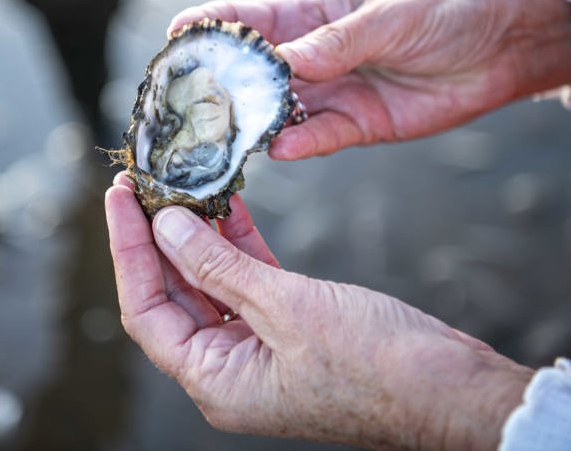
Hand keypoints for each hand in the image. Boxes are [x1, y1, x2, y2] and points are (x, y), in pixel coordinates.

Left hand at [105, 174, 532, 449]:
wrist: (452, 388)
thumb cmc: (379, 366)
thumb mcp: (286, 306)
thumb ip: (218, 265)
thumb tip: (166, 226)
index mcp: (216, 381)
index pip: (145, 309)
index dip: (127, 249)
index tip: (118, 197)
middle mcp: (228, 370)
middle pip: (171, 295)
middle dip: (155, 237)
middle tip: (141, 184)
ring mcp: (258, 350)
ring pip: (209, 284)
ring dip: (195, 235)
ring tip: (179, 185)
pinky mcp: (288, 328)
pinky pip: (247, 281)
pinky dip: (235, 243)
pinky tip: (226, 205)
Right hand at [170, 0, 570, 159]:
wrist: (496, 51)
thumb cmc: (440, 15)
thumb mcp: (388, 19)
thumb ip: (337, 42)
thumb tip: (287, 61)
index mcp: (307, 14)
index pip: (247, 18)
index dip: (209, 26)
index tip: (176, 37)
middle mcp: (307, 57)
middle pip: (250, 72)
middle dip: (219, 84)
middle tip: (187, 101)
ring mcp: (326, 94)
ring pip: (274, 111)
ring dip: (252, 122)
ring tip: (225, 135)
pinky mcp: (351, 127)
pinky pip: (315, 138)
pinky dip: (297, 144)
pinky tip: (280, 148)